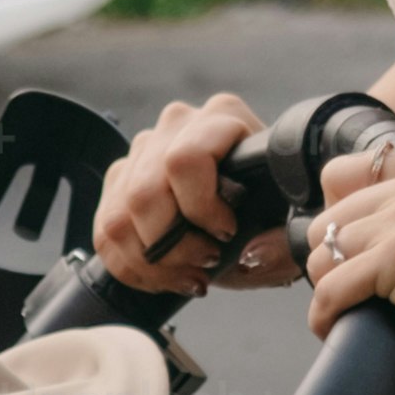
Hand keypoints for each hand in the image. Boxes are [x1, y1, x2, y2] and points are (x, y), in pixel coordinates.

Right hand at [92, 93, 297, 298]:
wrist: (253, 213)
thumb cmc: (273, 212)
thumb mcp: (290, 227)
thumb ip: (281, 242)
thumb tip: (248, 254)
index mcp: (222, 118)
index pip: (185, 160)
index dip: (199, 206)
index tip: (225, 234)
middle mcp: (175, 125)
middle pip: (144, 194)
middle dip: (172, 246)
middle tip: (204, 265)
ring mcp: (141, 153)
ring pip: (119, 219)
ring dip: (151, 263)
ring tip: (187, 276)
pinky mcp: (119, 182)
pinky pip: (104, 233)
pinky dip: (132, 268)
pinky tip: (164, 275)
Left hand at [299, 141, 394, 394]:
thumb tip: (336, 227)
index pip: (344, 173)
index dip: (338, 219)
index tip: (353, 254)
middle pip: (329, 217)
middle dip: (333, 263)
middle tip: (359, 295)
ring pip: (324, 253)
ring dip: (329, 290)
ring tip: (355, 312)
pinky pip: (330, 288)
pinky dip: (326, 316)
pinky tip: (340, 329)